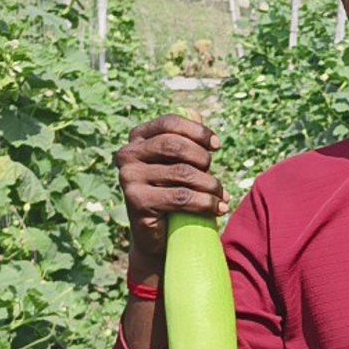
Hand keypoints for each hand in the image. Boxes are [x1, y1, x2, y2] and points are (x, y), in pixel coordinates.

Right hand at [114, 113, 229, 261]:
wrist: (158, 236)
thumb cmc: (174, 194)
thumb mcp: (181, 164)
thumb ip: (187, 139)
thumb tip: (195, 111)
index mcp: (138, 138)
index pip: (170, 123)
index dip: (197, 131)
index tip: (217, 146)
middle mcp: (127, 154)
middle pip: (175, 146)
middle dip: (203, 160)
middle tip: (216, 178)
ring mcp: (128, 177)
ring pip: (183, 173)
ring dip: (211, 186)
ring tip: (221, 197)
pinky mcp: (136, 201)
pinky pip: (181, 197)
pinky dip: (206, 203)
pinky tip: (218, 209)